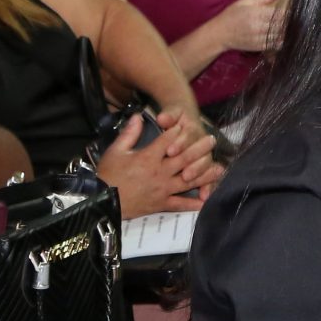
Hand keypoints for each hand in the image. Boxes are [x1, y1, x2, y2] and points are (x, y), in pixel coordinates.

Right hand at [96, 111, 221, 215]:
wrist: (102, 202)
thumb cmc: (108, 175)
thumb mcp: (116, 151)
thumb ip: (129, 133)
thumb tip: (138, 116)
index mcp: (148, 157)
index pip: (168, 141)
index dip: (178, 131)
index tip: (186, 124)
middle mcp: (160, 172)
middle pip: (185, 158)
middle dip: (200, 148)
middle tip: (211, 140)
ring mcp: (163, 189)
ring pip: (189, 180)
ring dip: (205, 173)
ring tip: (219, 167)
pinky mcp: (162, 204)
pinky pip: (181, 204)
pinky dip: (194, 203)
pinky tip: (206, 200)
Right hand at [218, 0, 285, 53]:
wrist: (219, 34)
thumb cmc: (231, 15)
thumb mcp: (244, 2)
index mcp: (255, 13)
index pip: (278, 13)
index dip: (286, 13)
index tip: (289, 11)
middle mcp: (258, 26)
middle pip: (281, 25)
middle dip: (287, 22)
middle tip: (291, 20)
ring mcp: (259, 38)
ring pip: (279, 35)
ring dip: (284, 32)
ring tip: (287, 28)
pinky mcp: (258, 47)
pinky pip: (274, 45)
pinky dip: (279, 41)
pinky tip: (280, 36)